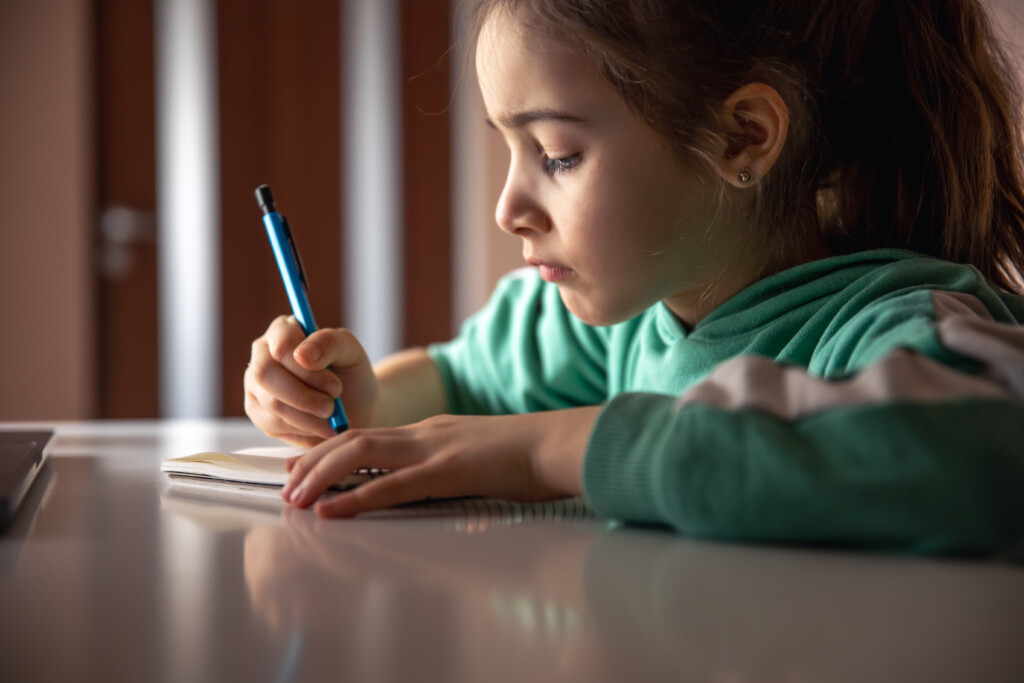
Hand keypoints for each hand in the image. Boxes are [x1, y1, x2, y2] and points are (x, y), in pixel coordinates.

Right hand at [244, 316, 377, 446]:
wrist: (356, 407)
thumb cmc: (352, 375)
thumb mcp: (352, 352)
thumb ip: (330, 343)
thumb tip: (302, 354)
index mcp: (283, 330)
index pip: (281, 346)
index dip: (307, 371)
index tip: (335, 387)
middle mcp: (262, 354)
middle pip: (266, 374)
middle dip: (303, 396)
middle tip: (331, 408)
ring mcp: (255, 384)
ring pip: (272, 403)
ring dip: (308, 416)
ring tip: (332, 418)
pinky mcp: (257, 412)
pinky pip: (273, 424)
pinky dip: (303, 429)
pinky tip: (321, 426)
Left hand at [280, 406, 601, 516]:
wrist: (560, 443)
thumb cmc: (529, 456)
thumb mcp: (478, 458)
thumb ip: (449, 468)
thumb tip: (432, 488)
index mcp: (432, 432)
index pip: (369, 434)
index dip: (329, 447)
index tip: (302, 462)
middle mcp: (425, 434)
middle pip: (354, 438)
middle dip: (313, 459)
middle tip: (285, 481)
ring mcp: (435, 449)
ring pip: (362, 454)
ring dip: (321, 475)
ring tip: (294, 496)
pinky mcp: (448, 471)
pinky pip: (393, 485)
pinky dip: (355, 498)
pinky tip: (331, 511)